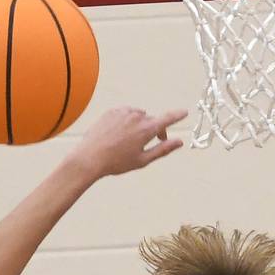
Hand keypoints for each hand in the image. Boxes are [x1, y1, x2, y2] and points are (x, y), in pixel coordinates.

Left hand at [69, 106, 187, 177]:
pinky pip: (124, 114)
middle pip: (151, 120)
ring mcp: (123, 112)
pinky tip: (117, 135)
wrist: (90, 157)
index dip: (177, 115)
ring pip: (137, 116)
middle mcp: (136, 116)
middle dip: (153, 130)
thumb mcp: (143, 160)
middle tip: (148, 144)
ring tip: (127, 141)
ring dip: (138, 125)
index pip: (167, 119)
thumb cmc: (117, 162)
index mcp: (146, 129)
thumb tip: (180, 142)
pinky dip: (125, 121)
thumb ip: (162, 150)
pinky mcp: (111, 111)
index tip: (185, 112)